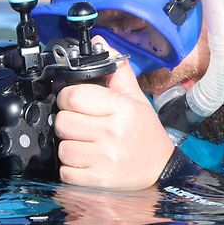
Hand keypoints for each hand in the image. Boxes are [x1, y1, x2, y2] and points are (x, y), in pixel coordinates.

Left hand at [53, 42, 174, 188]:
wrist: (161, 169)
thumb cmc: (145, 132)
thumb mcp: (136, 99)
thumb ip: (117, 71)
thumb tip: (100, 43)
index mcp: (121, 108)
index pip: (73, 96)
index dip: (67, 98)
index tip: (74, 103)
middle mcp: (112, 132)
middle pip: (63, 122)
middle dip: (68, 123)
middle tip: (82, 126)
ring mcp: (105, 158)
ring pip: (63, 148)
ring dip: (69, 147)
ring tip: (86, 145)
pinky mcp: (98, 181)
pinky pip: (66, 171)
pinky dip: (72, 168)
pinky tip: (87, 162)